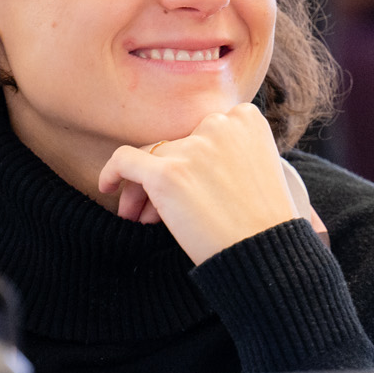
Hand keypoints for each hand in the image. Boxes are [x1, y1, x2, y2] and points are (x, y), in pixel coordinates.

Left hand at [97, 104, 326, 264]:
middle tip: (156, 209)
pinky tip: (107, 187)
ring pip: (150, 156)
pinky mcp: (168, 173)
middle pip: (175, 144)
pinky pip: (125, 161)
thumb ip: (229, 151)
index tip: (188, 189)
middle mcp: (219, 125)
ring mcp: (193, 148)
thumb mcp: (259, 169)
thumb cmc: (265, 222)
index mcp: (246, 118)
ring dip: (144, 188)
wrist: (266, 253)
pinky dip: (112, 173)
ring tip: (143, 219)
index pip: (200, 132)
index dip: (190, 160)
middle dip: (165, 174)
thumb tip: (181, 157)